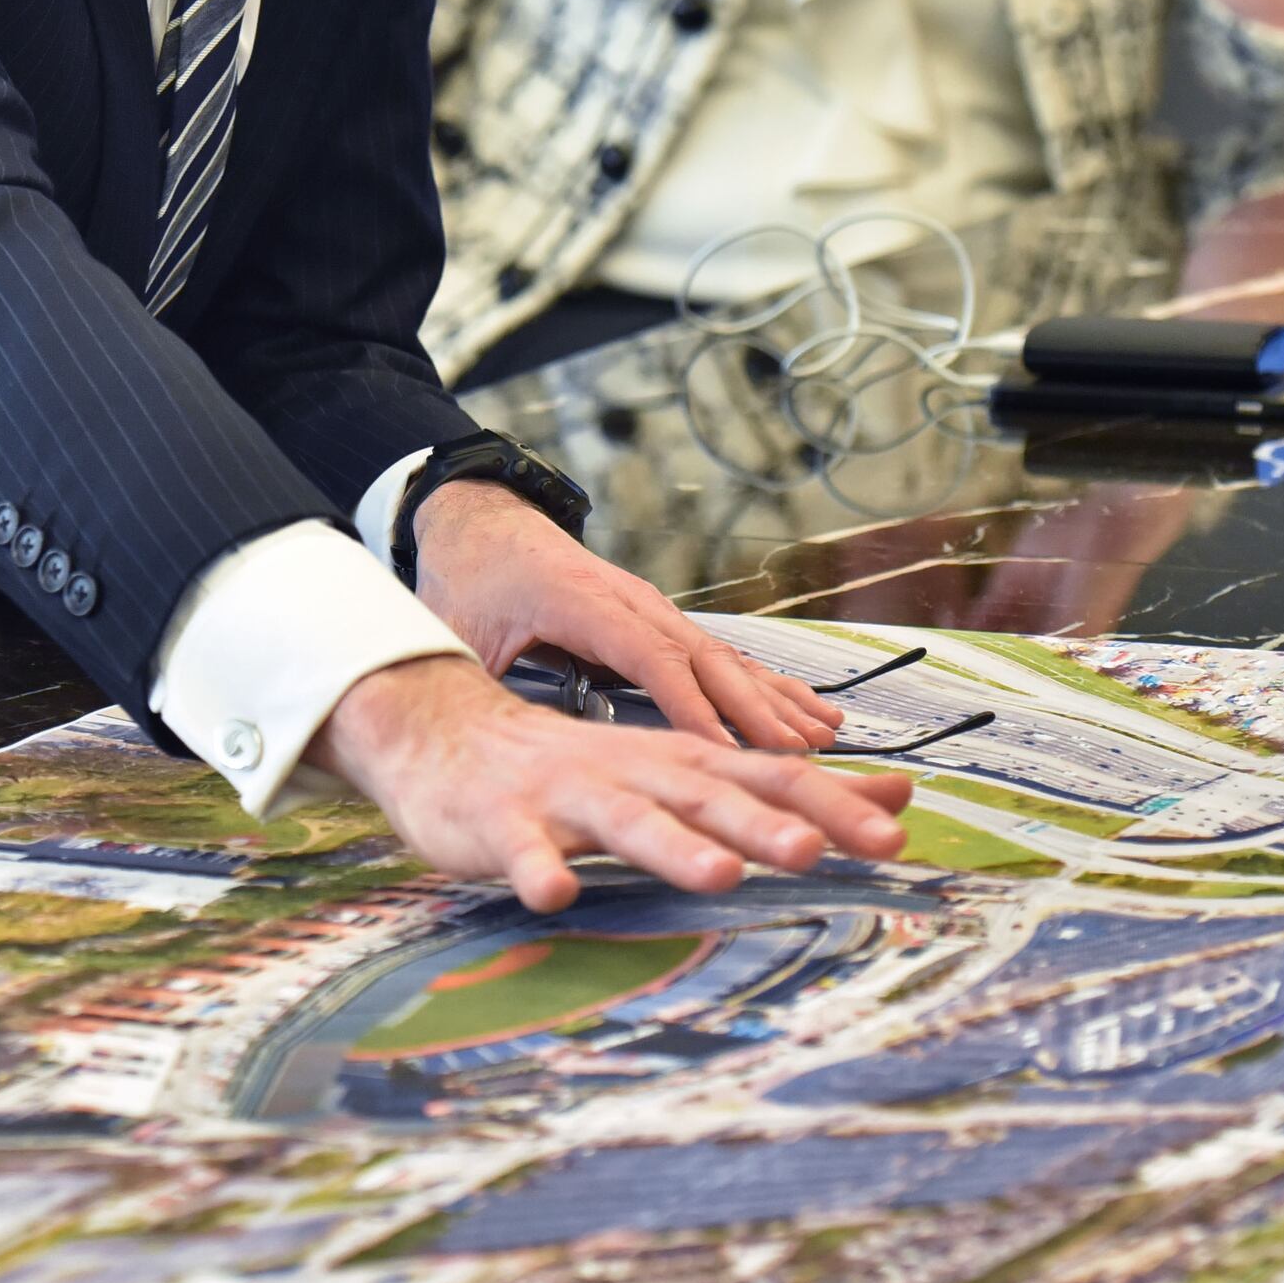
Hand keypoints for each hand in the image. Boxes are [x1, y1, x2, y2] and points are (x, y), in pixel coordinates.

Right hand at [309, 653, 913, 910]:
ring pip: (625, 819)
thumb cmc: (583, 771)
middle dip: (762, 825)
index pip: (770, 780)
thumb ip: (783, 790)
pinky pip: (523, 851)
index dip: (831, 806)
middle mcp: (634, 772)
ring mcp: (565, 797)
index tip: (896, 837)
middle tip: (818, 852)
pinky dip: (540, 870)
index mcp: (682, 764)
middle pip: (707, 794)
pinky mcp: (502, 825)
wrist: (448, 738)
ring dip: (672, 846)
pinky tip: (557, 896)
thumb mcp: (687, 771)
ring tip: (720, 876)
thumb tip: (897, 797)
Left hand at [409, 481, 842, 749]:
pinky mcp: (658, 621)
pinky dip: (766, 686)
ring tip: (825, 739)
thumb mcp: (458, 630)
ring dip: (775, 700)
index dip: (690, 709)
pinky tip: (808, 714)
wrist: (480, 521)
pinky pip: (719, 658)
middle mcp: (631, 603)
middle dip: (754, 712)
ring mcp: (651, 609)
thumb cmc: (467, 580)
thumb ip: (475, 679)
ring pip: (723, 658)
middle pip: (704, 659)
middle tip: (797, 761)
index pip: (649, 659)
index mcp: (583, 603)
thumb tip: (485, 743)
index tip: (725, 756)